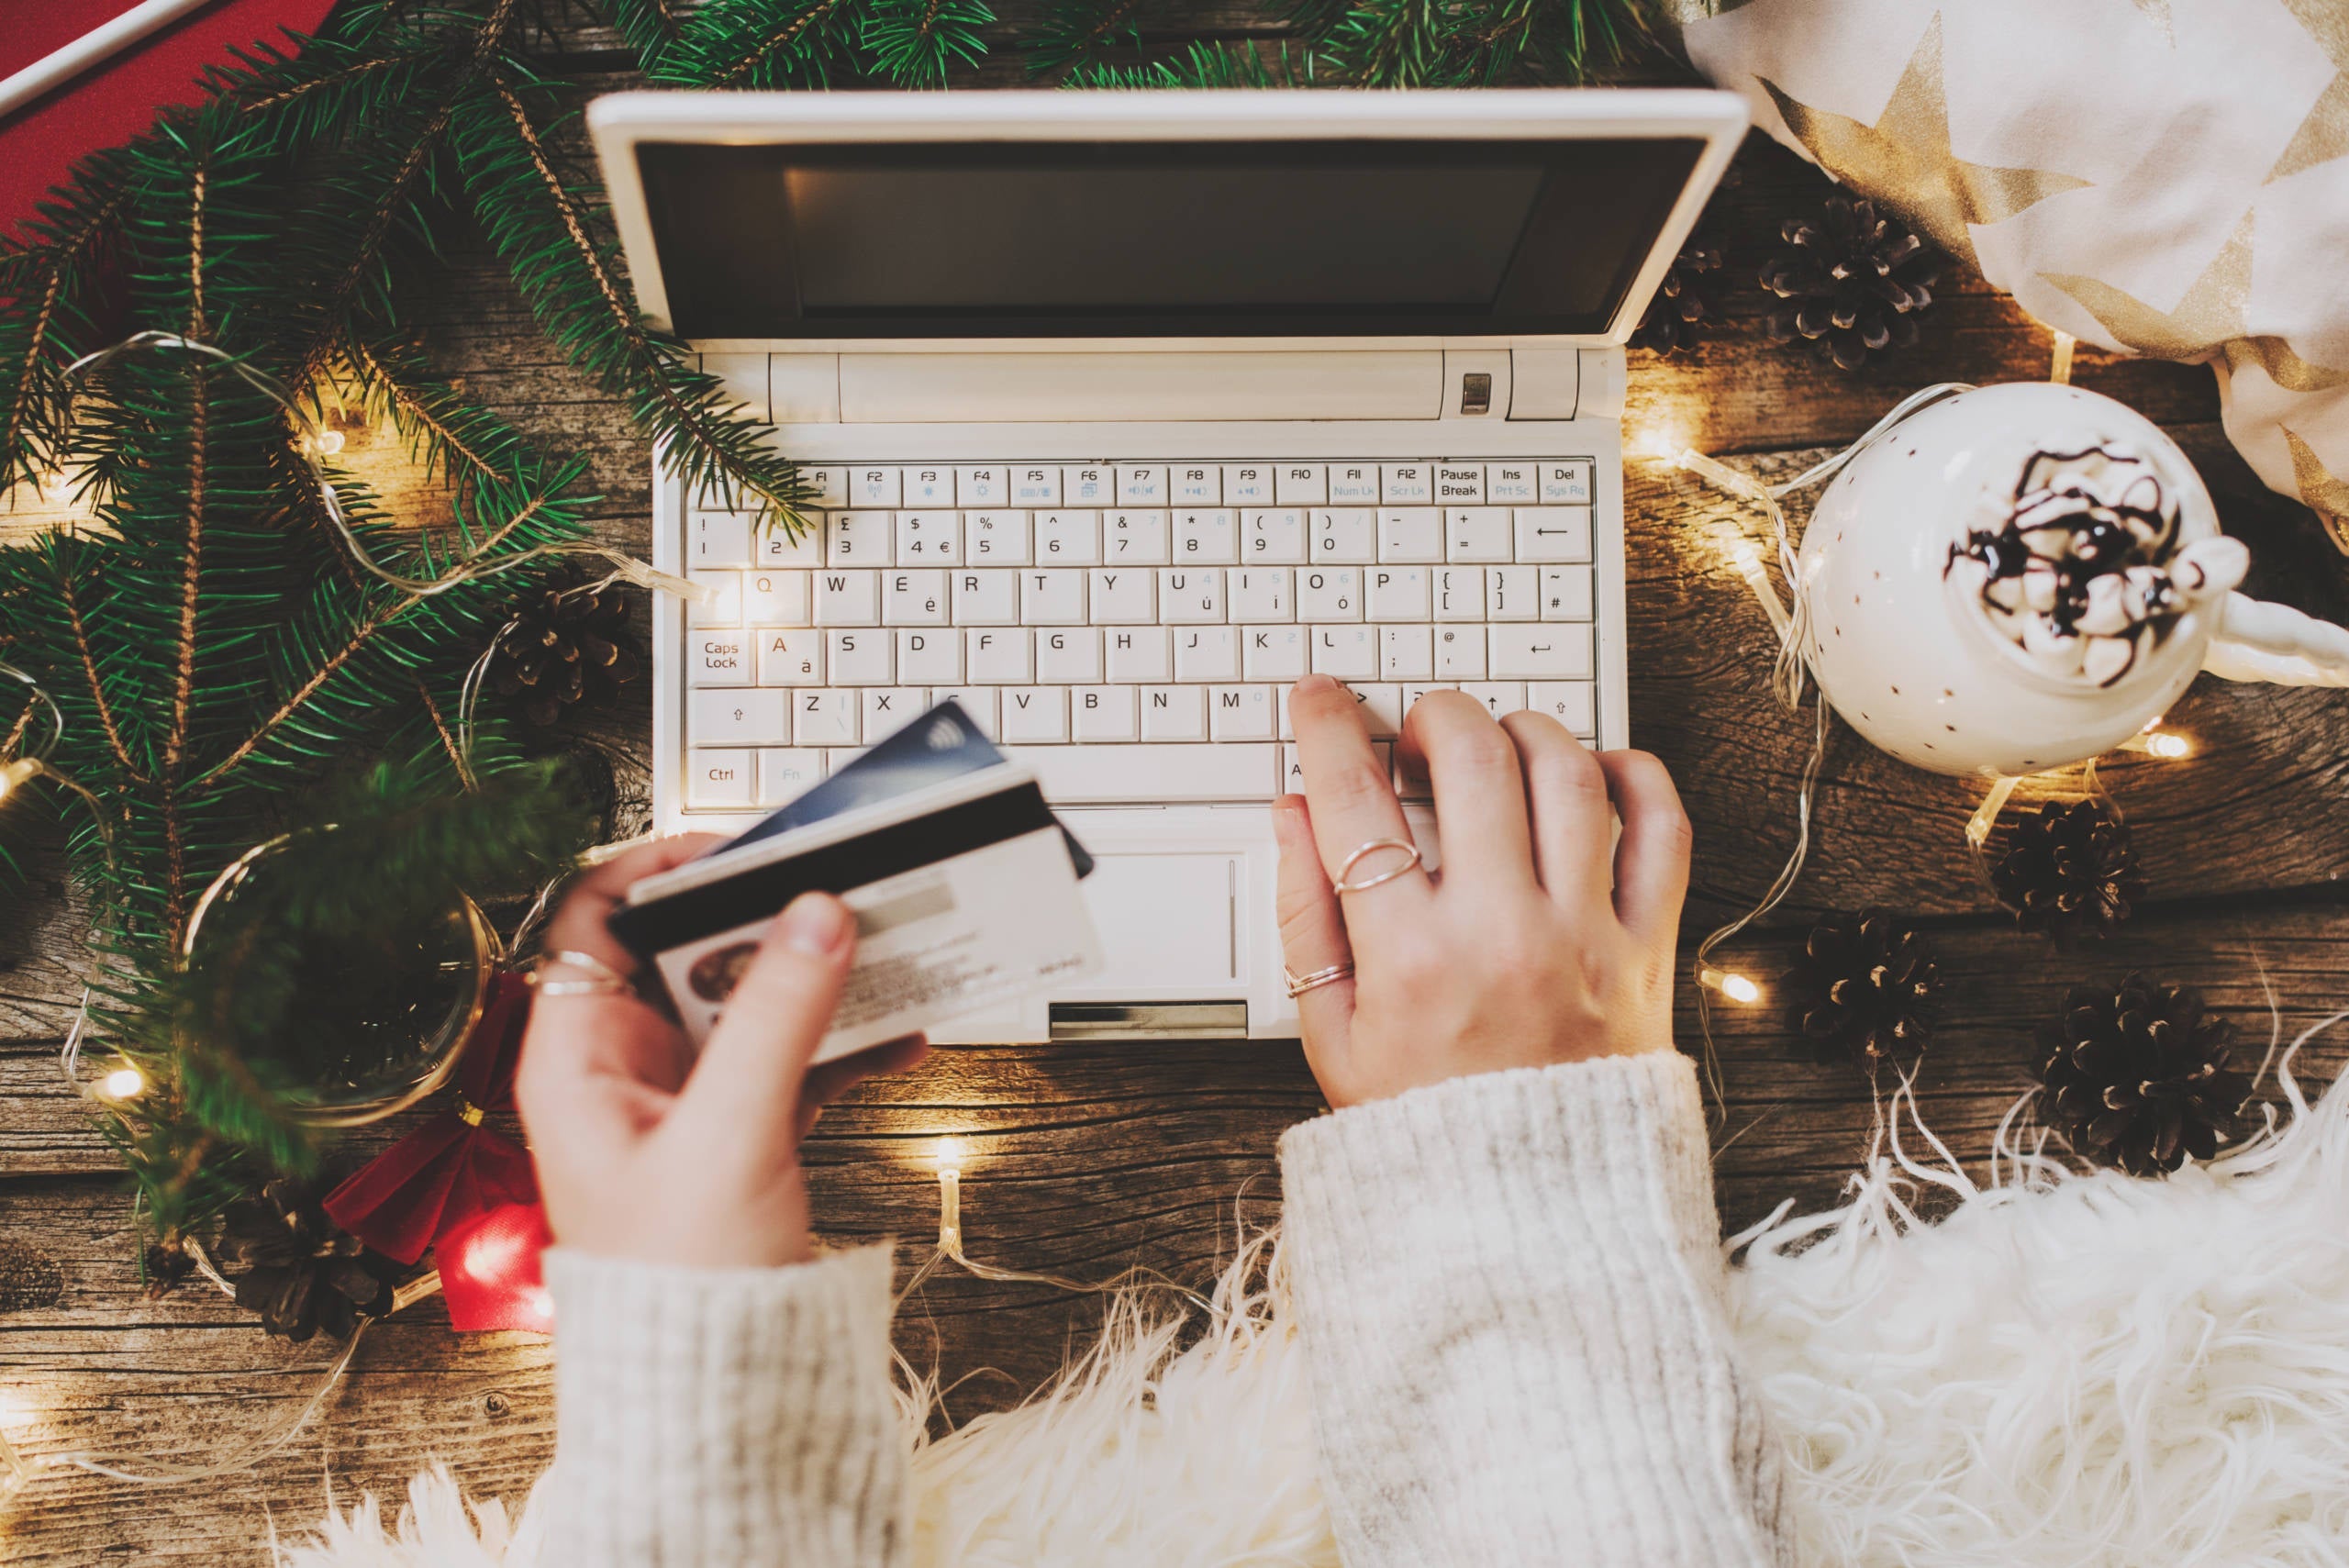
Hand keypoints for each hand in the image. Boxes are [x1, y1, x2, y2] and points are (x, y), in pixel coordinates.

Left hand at [514, 836, 928, 1268]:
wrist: (714, 1401)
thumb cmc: (681, 1291)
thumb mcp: (730, 1137)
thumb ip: (775, 1019)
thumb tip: (814, 916)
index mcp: (580, 1060)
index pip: (596, 919)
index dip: (658, 869)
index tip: (738, 849)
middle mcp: (627, 1069)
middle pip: (688, 951)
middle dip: (763, 918)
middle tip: (831, 890)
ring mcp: (686, 1100)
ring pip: (749, 999)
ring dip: (814, 975)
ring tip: (879, 951)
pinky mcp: (739, 1132)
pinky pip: (793, 1056)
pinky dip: (843, 1040)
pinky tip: (899, 1035)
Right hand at [1274, 676, 1690, 1109]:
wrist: (1533, 1217)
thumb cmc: (1430, 1126)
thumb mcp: (1331, 1034)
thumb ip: (1305, 916)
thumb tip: (1295, 816)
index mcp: (1410, 960)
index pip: (1356, 803)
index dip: (1327, 730)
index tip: (1320, 700)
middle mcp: (1502, 935)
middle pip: (1471, 758)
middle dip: (1434, 714)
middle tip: (1416, 731)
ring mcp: (1584, 936)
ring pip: (1567, 772)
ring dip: (1525, 731)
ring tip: (1497, 748)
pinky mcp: (1647, 948)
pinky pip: (1662, 828)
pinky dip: (1634, 777)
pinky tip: (1592, 774)